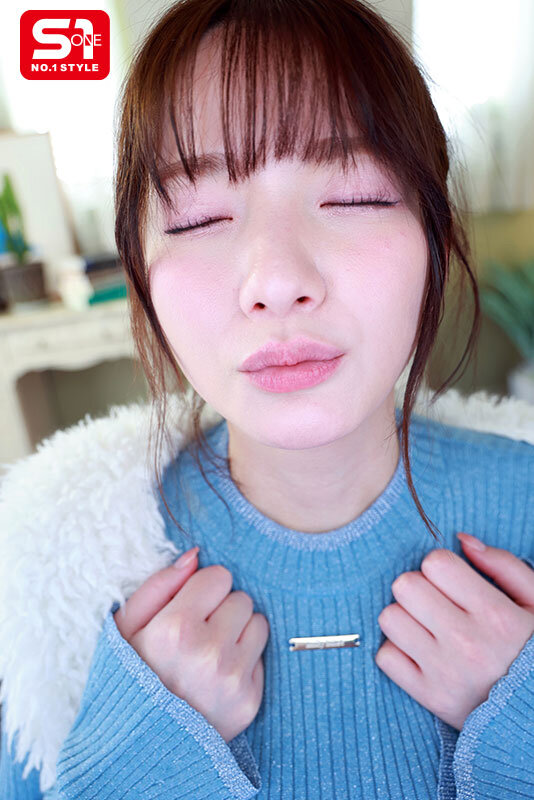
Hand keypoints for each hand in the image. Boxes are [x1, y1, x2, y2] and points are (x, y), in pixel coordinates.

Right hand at [113, 547, 269, 742]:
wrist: (138, 747)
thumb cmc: (129, 678)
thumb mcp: (124, 629)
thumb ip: (158, 585)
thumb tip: (195, 555)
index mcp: (175, 629)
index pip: (219, 576)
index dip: (202, 589)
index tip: (187, 608)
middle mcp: (209, 653)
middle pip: (241, 598)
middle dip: (221, 609)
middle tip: (196, 634)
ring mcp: (233, 679)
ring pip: (258, 623)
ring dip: (238, 631)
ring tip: (209, 652)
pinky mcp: (249, 701)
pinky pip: (261, 657)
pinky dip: (243, 660)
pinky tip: (216, 676)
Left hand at [375, 534, 533, 730]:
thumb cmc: (533, 650)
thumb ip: (503, 565)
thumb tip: (462, 540)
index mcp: (495, 615)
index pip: (435, 563)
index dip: (440, 566)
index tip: (452, 582)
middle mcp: (466, 643)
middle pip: (404, 586)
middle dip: (418, 587)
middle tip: (437, 602)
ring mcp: (444, 672)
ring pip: (389, 618)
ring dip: (404, 617)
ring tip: (428, 626)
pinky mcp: (430, 697)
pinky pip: (386, 657)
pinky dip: (398, 651)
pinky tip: (421, 652)